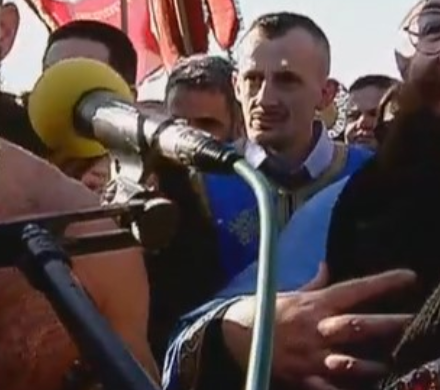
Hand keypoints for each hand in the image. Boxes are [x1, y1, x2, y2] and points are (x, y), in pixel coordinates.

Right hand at [221, 264, 415, 389]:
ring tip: (394, 363)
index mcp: (313, 304)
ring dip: (374, 364)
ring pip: (350, 362)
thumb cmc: (261, 312)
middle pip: (358, 326)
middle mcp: (315, 329)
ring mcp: (310, 356)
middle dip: (390, 324)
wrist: (228, 336)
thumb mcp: (285, 293)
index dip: (383, 283)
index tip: (410, 277)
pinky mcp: (302, 378)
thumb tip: (327, 267)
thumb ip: (312, 285)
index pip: (354, 290)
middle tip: (416, 321)